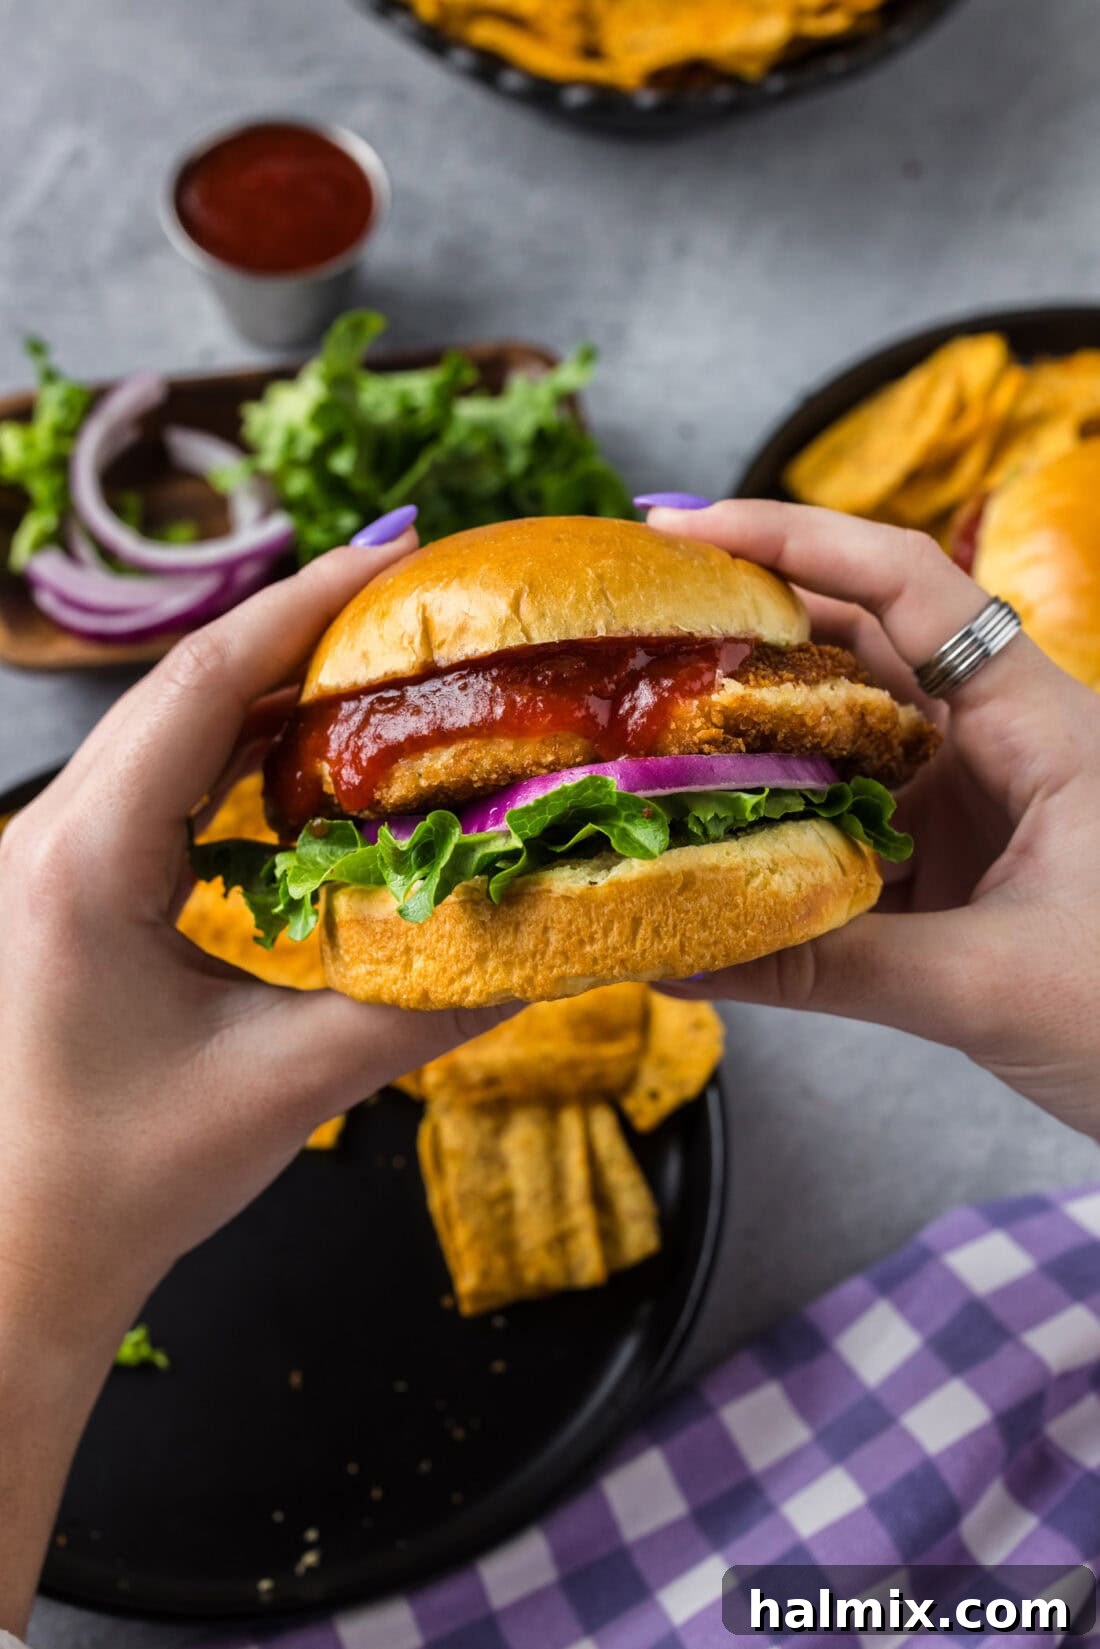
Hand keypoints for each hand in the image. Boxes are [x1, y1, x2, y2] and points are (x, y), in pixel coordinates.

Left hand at [0, 516, 505, 1631]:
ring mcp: (55, 857)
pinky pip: (165, 783)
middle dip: (302, 631)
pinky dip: (244, 752)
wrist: (20, 1256)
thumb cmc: (124, 1180)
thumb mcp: (287, 1087)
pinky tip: (315, 761)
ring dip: (274, 690)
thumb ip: (421, 1010)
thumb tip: (547, 947)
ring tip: (384, 664)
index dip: (303, 608)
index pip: (200, 687)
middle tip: (418, 603)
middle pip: (186, 688)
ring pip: (172, 729)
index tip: (397, 557)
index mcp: (88, 862)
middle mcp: (54, 836)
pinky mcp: (73, 885)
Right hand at [645, 499, 1099, 1141]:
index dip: (796, 537)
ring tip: (642, 725)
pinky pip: (846, 812)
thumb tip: (682, 951)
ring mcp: (972, 794)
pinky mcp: (951, 854)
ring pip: (842, 730)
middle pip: (857, 639)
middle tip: (634, 626)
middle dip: (745, 626)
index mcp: (1036, 723)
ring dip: (750, 730)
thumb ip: (833, 967)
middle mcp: (997, 738)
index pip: (908, 583)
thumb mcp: (988, 988)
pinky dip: (776, 816)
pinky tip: (708, 833)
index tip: (686, 529)